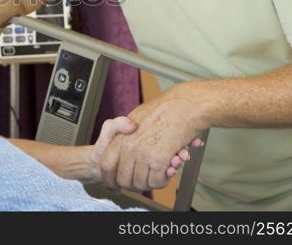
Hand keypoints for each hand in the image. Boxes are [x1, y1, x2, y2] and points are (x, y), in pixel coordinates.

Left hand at [86, 116, 202, 184]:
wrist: (185, 104)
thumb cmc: (165, 110)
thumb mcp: (136, 116)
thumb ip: (125, 131)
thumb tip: (120, 148)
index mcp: (120, 136)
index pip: (106, 165)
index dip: (109, 180)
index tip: (115, 187)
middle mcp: (128, 145)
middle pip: (123, 179)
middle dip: (134, 186)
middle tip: (144, 182)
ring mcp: (142, 152)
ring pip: (141, 183)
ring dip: (152, 183)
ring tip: (160, 173)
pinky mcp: (158, 158)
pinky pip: (157, 181)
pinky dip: (163, 181)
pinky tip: (169, 170)